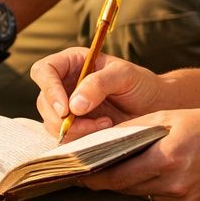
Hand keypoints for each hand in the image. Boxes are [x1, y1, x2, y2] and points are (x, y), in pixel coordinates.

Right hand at [30, 46, 166, 139]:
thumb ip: (98, 84)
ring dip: (75, 129)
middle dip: (63, 117)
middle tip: (89, 122)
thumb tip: (74, 105)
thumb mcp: (124, 75)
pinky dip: (81, 137)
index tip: (65, 109)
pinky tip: (104, 130)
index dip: (49, 89)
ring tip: (105, 124)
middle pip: (44, 101)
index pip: (44, 71)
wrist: (155, 107)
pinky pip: (66, 136)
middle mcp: (65, 84)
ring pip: (52, 121)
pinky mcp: (75, 126)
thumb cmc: (141, 84)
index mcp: (72, 63)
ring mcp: (68, 107)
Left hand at [77, 105, 199, 200]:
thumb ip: (131, 130)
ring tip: (113, 171)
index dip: (93, 176)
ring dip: (127, 184)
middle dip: (105, 180)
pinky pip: (160, 200)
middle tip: (85, 173)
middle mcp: (174, 183)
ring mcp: (184, 198)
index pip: (116, 175)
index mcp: (164, 158)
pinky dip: (150, 189)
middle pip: (125, 188)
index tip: (75, 173)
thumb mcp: (165, 116)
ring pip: (141, 195)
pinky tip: (148, 176)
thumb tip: (98, 138)